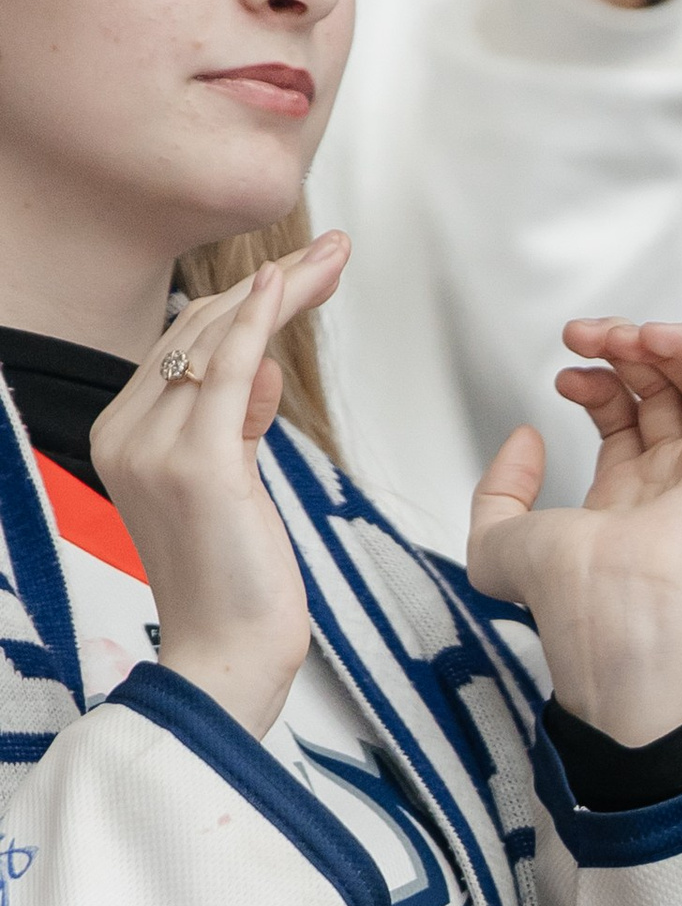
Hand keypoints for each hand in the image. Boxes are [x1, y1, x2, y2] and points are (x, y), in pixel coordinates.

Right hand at [91, 237, 350, 736]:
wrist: (228, 655)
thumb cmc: (236, 582)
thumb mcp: (232, 485)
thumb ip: (234, 423)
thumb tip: (257, 368)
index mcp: (121, 436)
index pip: (184, 346)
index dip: (247, 302)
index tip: (302, 271)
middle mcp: (123, 434)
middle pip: (200, 332)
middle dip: (273, 286)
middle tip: (335, 250)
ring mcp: (151, 447)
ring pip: (218, 342)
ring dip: (284, 292)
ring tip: (336, 257)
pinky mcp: (194, 463)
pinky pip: (226, 369)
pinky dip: (260, 320)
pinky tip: (287, 283)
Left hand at [466, 321, 681, 746]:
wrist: (603, 602)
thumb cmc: (558, 588)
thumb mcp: (495, 539)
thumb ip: (499, 487)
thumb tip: (526, 437)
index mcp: (626, 500)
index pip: (625, 418)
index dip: (595, 381)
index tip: (561, 373)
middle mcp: (670, 482)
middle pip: (661, 391)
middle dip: (620, 348)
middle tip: (581, 336)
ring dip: (657, 339)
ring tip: (617, 333)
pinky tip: (654, 336)